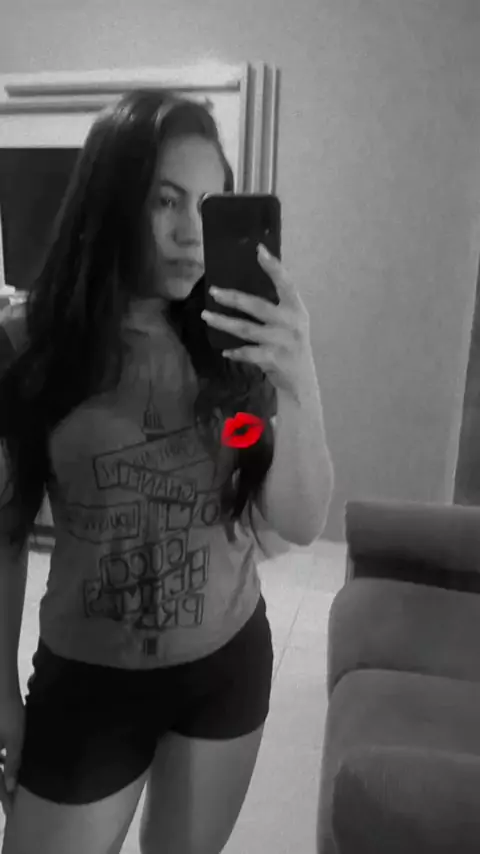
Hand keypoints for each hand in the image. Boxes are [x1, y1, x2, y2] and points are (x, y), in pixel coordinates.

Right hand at [0, 692, 24, 818]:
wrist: (1, 688)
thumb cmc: (9, 714)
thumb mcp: (15, 740)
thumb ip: (13, 764)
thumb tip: (10, 787)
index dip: (4, 798)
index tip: (13, 810)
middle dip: (3, 789)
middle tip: (13, 802)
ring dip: (2, 775)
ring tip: (13, 787)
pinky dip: (1, 762)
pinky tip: (7, 763)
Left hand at [201, 244, 315, 402]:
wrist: (301, 379)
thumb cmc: (291, 344)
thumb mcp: (292, 321)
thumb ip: (277, 305)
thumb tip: (246, 287)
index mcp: (296, 309)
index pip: (286, 283)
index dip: (273, 266)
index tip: (259, 249)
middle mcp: (290, 322)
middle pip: (256, 306)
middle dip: (232, 298)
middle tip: (212, 291)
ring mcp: (281, 341)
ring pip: (245, 329)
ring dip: (223, 322)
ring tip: (206, 316)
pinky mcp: (272, 358)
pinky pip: (247, 352)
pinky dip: (234, 352)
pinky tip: (225, 351)